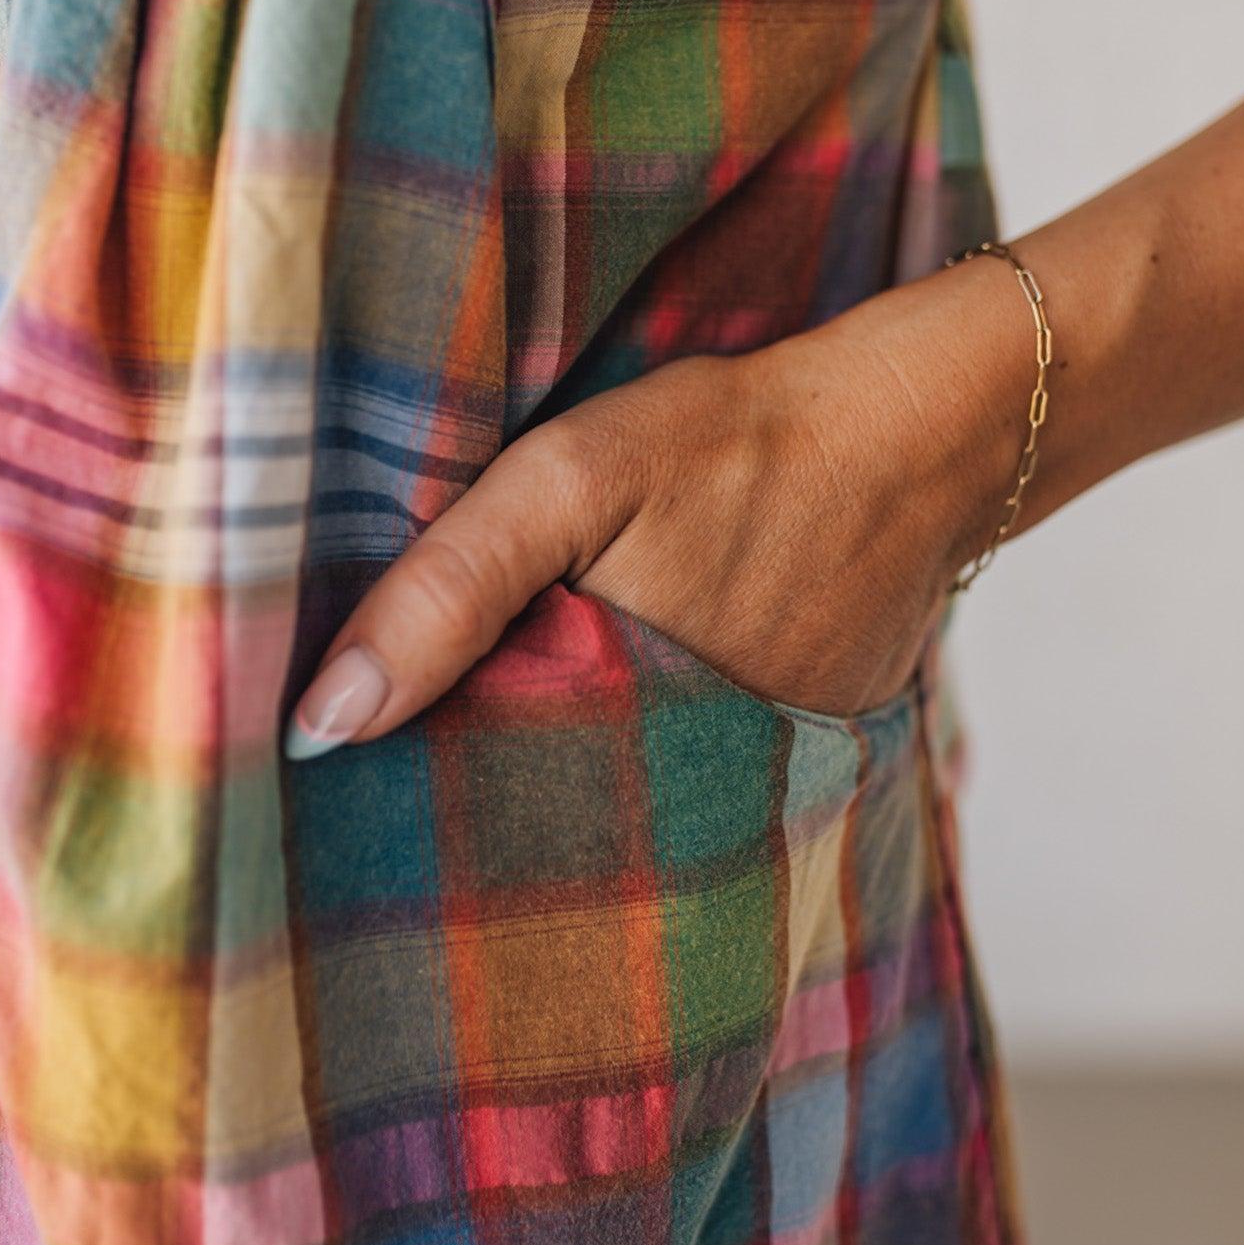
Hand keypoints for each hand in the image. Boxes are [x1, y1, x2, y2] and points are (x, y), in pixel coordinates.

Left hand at [282, 260, 1026, 756]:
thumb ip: (447, 589)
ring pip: (633, 794)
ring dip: (581, 762)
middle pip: (555, 811)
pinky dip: (667, 735)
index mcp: (616, 738)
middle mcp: (693, 794)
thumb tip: (324, 723)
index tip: (349, 779)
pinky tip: (644, 679)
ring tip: (525, 713)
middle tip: (417, 750)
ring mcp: (765, 783)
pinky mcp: (810, 752)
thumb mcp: (569, 483)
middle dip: (493, 783)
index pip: (481, 806)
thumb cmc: (735, 446)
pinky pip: (708, 769)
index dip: (416, 784)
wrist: (920, 433)